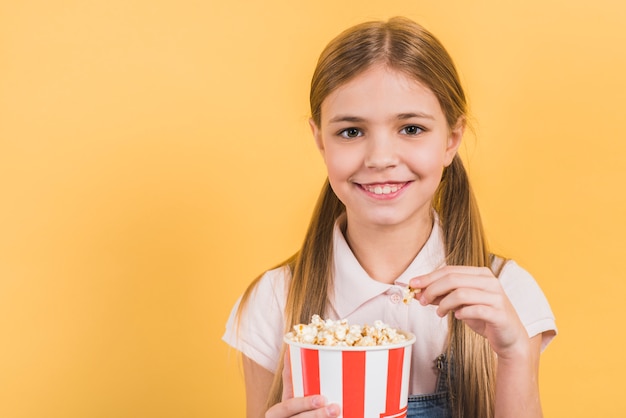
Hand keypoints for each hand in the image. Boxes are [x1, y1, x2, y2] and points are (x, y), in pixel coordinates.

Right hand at [265, 355, 340, 417]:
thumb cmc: (292, 414)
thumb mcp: (288, 398)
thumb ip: (289, 379)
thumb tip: (291, 350)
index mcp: (276, 413)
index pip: (288, 407)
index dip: (304, 403)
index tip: (322, 398)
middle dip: (317, 415)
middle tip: (335, 408)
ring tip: (339, 414)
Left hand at [409, 265, 528, 358]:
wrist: (509, 338)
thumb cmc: (483, 317)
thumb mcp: (460, 304)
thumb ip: (442, 296)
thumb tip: (418, 292)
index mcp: (480, 274)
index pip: (449, 270)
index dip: (428, 277)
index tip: (412, 284)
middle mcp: (489, 282)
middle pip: (453, 279)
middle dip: (432, 289)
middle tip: (421, 300)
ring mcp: (496, 297)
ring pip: (462, 293)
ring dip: (444, 303)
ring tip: (438, 312)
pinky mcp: (499, 314)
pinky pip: (475, 309)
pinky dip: (462, 312)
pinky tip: (456, 316)